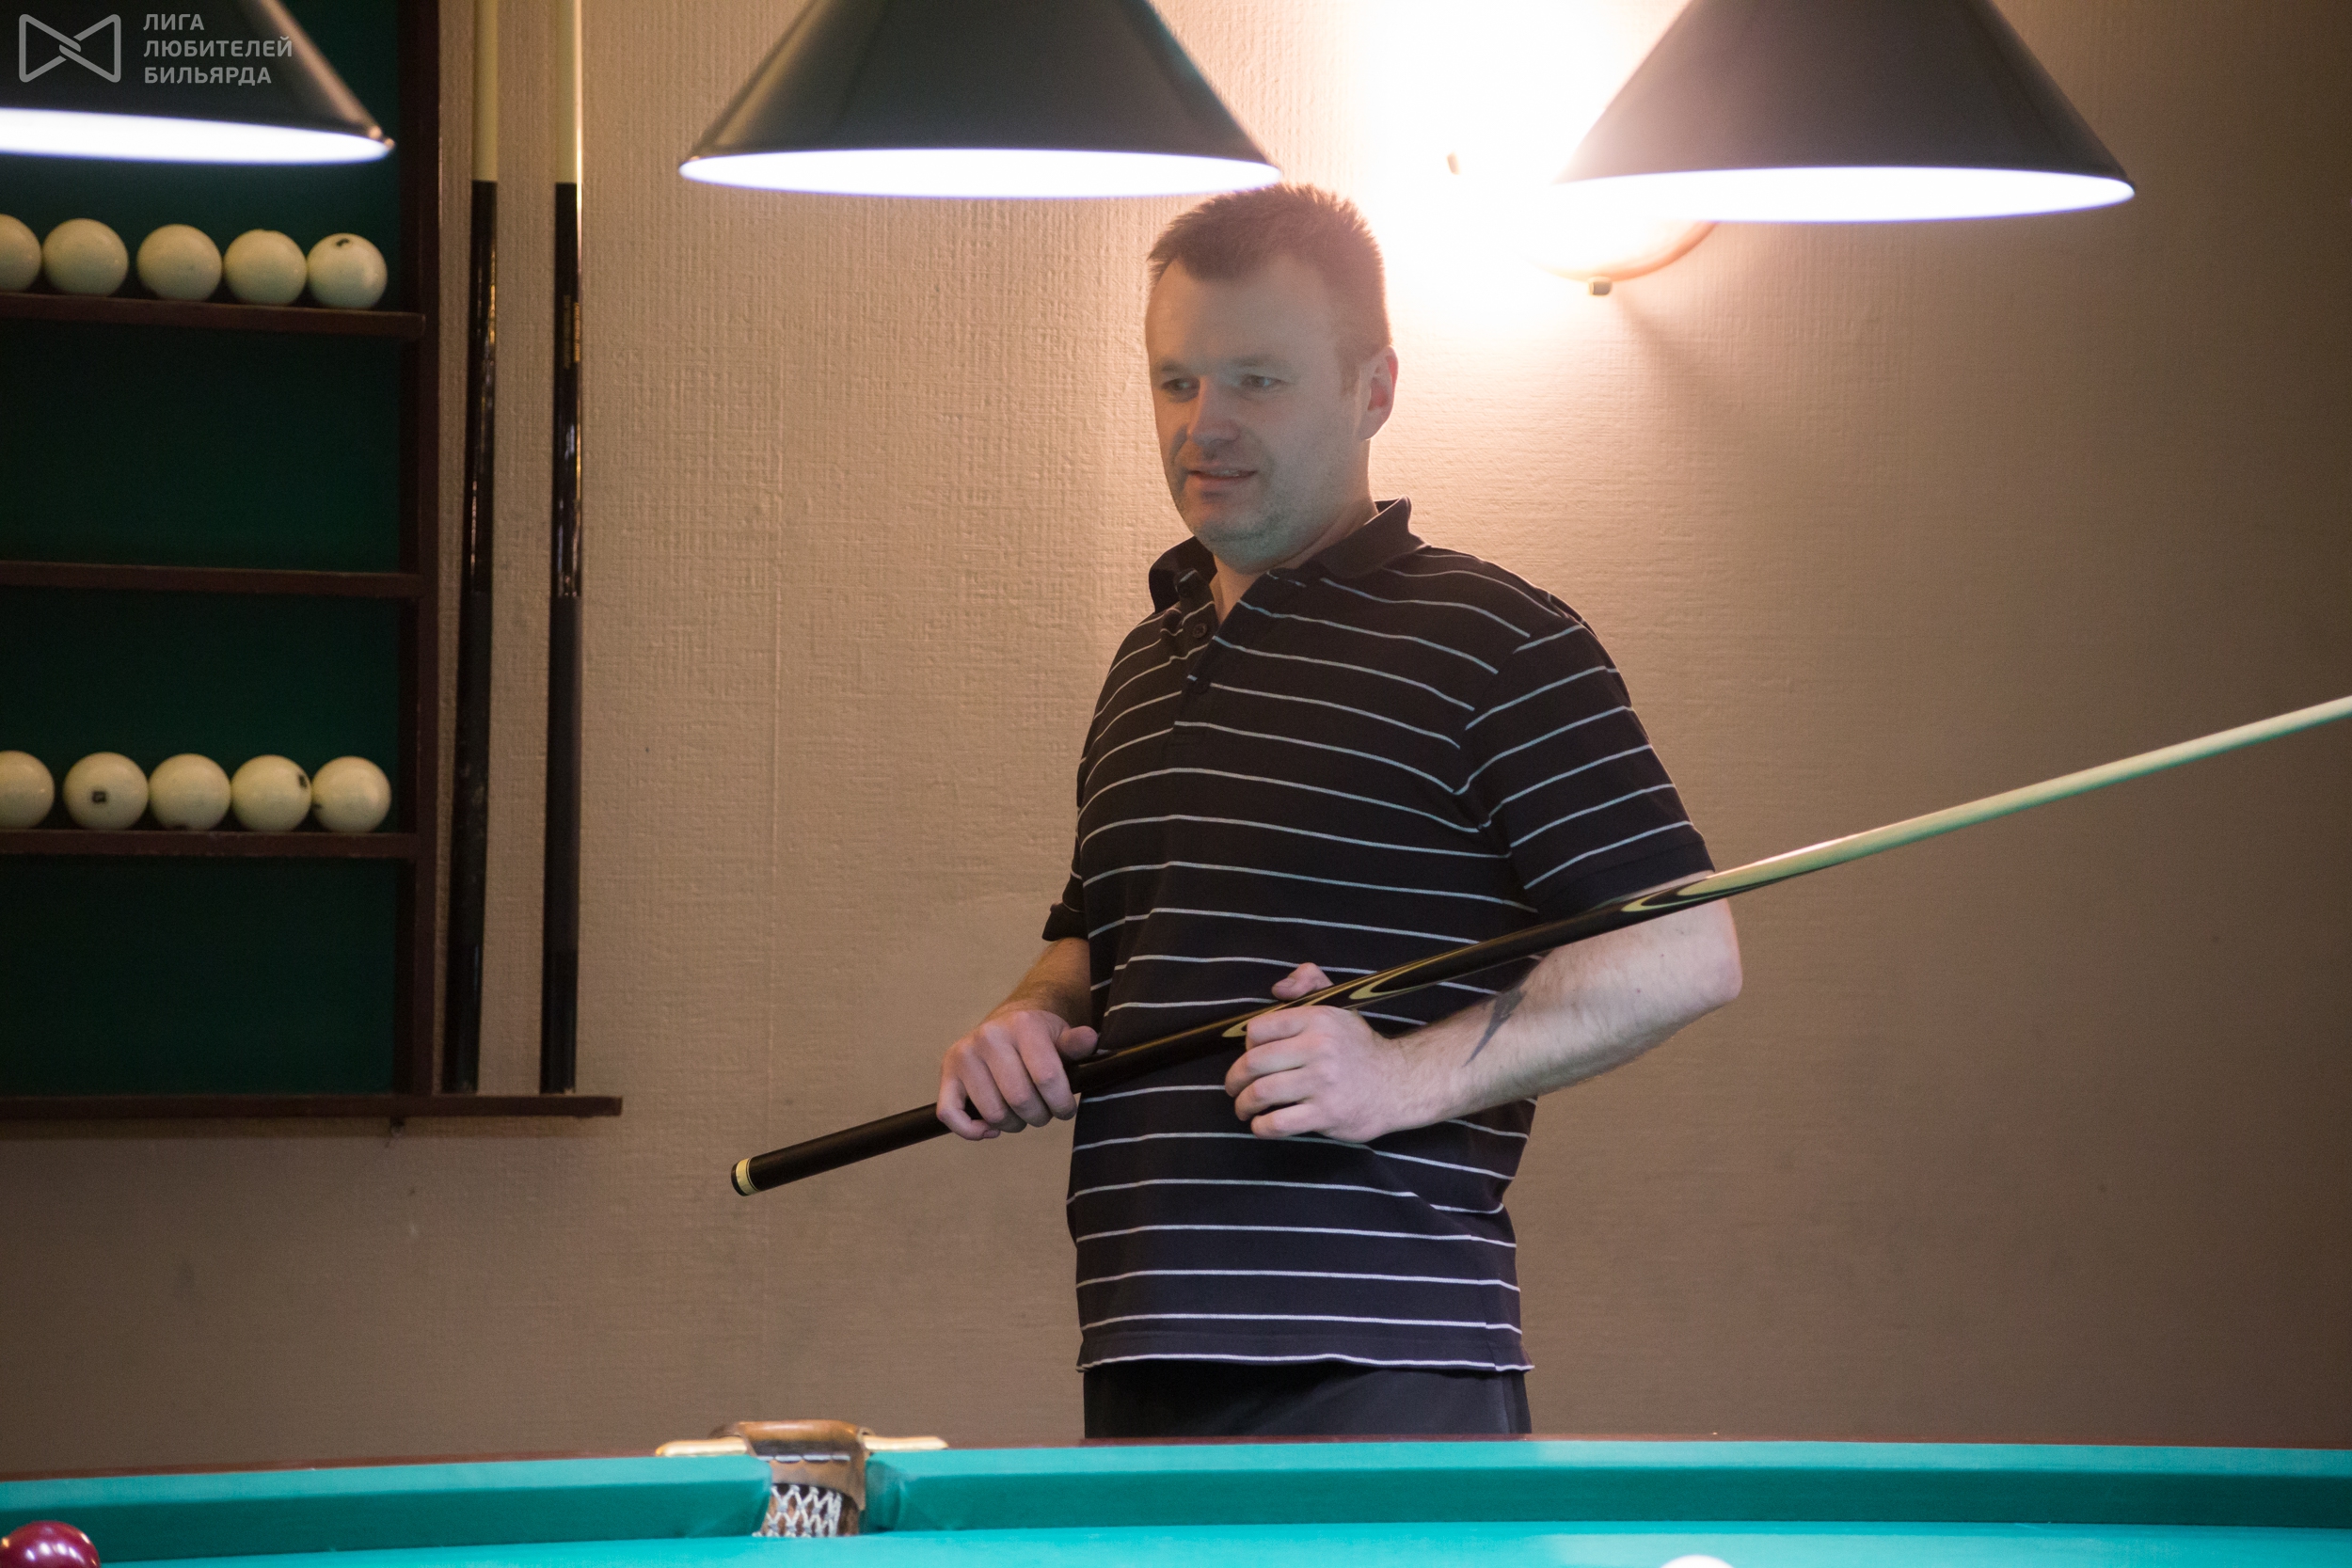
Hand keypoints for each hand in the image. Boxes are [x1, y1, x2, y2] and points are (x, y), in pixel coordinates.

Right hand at [937, 1007, 1099, 1140]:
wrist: (1008, 1024)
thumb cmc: (1039, 1038)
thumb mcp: (1061, 1036)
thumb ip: (1075, 1044)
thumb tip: (1089, 1039)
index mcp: (1022, 1025)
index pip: (1047, 1078)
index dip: (1061, 1104)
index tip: (1065, 1109)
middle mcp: (989, 1036)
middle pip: (1020, 1100)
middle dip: (1039, 1116)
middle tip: (1044, 1112)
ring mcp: (965, 1054)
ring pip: (992, 1112)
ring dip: (1013, 1125)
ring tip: (1022, 1113)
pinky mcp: (947, 1072)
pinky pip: (950, 1113)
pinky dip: (971, 1131)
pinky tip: (990, 1129)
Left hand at [1223, 963, 1439, 1141]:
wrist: (1398, 1084)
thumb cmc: (1360, 1047)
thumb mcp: (1339, 1004)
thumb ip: (1309, 981)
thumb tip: (1277, 989)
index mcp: (1318, 1019)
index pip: (1258, 1030)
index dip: (1247, 1044)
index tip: (1251, 1056)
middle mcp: (1319, 1048)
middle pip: (1253, 1063)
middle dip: (1235, 1079)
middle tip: (1234, 1088)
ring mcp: (1322, 1082)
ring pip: (1261, 1094)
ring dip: (1244, 1105)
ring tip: (1244, 1108)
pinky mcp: (1326, 1113)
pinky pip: (1278, 1123)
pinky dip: (1261, 1127)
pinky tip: (1261, 1125)